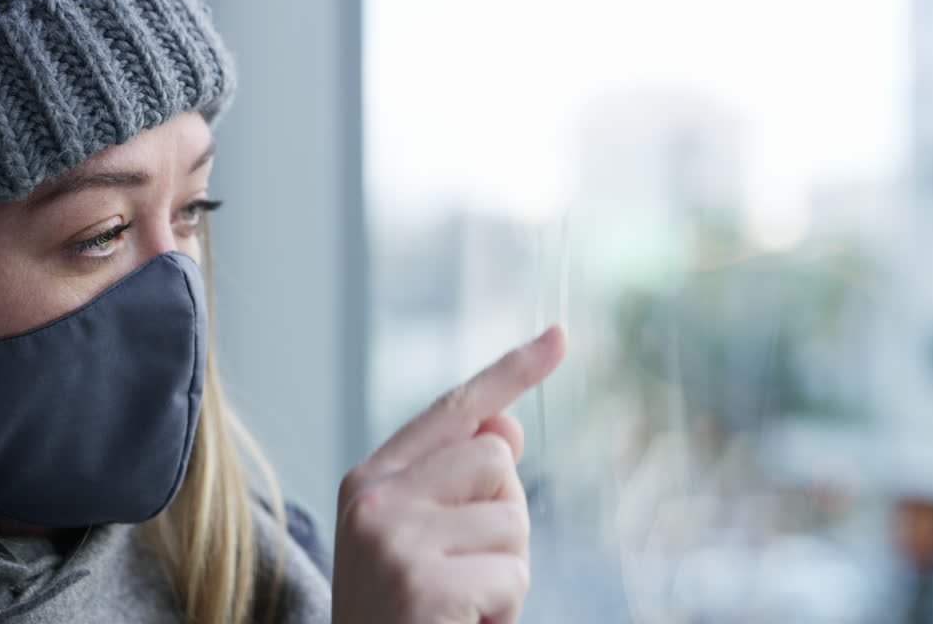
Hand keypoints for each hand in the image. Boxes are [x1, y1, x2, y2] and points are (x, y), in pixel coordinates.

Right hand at [332, 326, 566, 623]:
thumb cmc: (403, 614)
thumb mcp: (421, 541)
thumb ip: (457, 483)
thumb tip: (507, 429)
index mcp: (371, 479)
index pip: (455, 410)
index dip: (512, 371)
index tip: (561, 336)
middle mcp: (374, 497)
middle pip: (496, 461)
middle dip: (501, 521)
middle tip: (461, 574)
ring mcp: (393, 538)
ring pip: (513, 520)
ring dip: (504, 573)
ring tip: (458, 606)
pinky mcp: (421, 583)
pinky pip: (513, 575)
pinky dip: (503, 610)